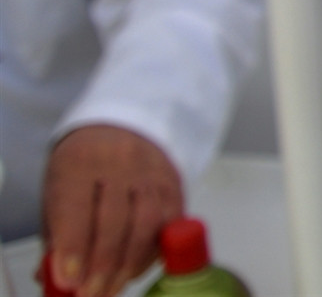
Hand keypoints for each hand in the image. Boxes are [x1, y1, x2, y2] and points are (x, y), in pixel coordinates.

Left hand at [42, 125, 182, 296]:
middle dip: (103, 265)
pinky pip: (171, 223)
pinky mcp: (175, 183)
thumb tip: (59, 282)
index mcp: (79, 163)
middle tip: (91, 293)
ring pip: (148, 223)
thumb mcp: (57, 192)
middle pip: (116, 220)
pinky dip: (153, 252)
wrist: (122, 129)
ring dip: (130, 263)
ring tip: (113, 287)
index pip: (77, 207)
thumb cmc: (83, 168)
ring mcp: (152, 172)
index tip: (70, 280)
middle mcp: (119, 163)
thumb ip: (57, 237)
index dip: (75, 247)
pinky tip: (135, 268)